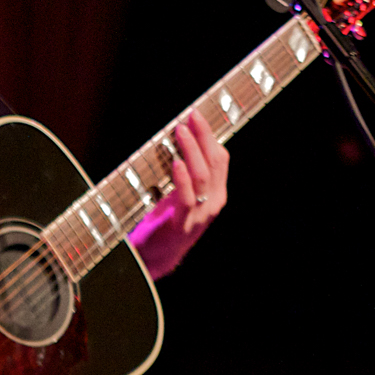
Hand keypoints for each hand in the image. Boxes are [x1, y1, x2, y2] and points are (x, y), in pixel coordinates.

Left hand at [129, 111, 229, 278]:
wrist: (154, 259)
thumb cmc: (164, 222)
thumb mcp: (179, 193)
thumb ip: (183, 172)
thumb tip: (177, 138)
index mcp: (215, 193)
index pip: (220, 159)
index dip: (210, 135)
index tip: (196, 115)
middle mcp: (213, 203)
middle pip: (214, 163)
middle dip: (203, 136)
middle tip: (190, 116)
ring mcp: (200, 215)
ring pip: (203, 177)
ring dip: (191, 150)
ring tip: (179, 131)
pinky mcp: (183, 225)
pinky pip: (187, 198)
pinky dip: (182, 178)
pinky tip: (176, 163)